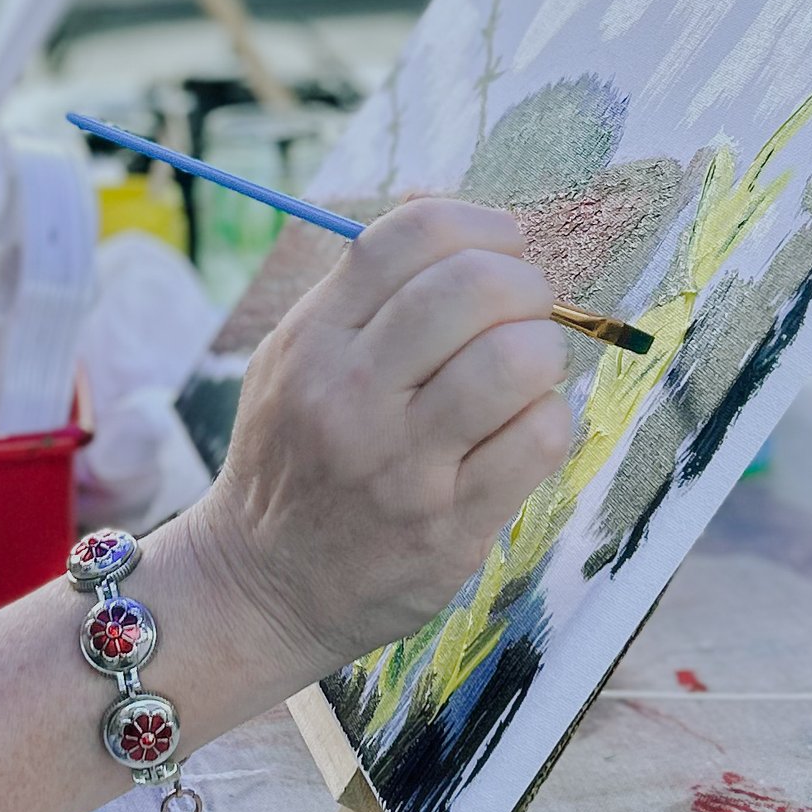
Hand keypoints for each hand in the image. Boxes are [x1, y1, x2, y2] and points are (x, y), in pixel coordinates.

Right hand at [183, 198, 574, 679]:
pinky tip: (524, 426)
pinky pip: (538, 438)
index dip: (480, 224)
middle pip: (472, 287)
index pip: (408, 236)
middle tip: (528, 308)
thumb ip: (363, 295)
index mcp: (313, 341)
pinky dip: (549, 417)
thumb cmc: (294, 460)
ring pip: (515, 360)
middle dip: (525, 283)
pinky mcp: (449, 525)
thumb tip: (461, 223)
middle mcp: (351, 396)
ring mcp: (401, 464)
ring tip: (529, 368)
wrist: (262, 587)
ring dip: (544, 350)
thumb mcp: (294, 360)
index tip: (503, 247)